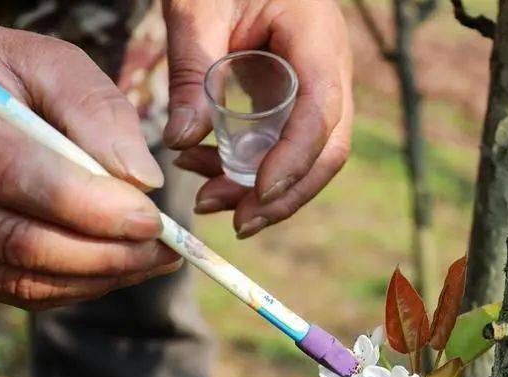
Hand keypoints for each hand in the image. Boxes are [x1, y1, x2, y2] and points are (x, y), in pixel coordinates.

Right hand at [0, 19, 181, 309]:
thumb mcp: (35, 58)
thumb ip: (91, 106)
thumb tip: (141, 179)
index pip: (13, 175)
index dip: (91, 206)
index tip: (153, 218)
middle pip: (18, 242)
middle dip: (106, 253)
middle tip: (165, 249)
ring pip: (16, 279)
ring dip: (96, 277)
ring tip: (151, 261)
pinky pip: (10, 290)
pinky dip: (71, 287)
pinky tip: (113, 268)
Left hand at [163, 0, 352, 237]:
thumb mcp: (197, 7)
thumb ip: (193, 69)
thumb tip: (179, 142)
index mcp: (317, 38)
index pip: (321, 113)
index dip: (295, 159)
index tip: (257, 193)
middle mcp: (328, 68)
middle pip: (327, 149)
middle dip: (286, 195)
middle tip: (238, 223)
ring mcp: (316, 85)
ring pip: (307, 155)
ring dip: (264, 189)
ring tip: (207, 200)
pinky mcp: (293, 96)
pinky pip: (283, 143)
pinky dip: (250, 167)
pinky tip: (206, 171)